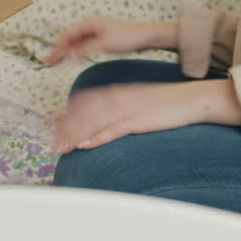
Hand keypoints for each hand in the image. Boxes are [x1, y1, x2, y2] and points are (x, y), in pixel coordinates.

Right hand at [48, 15, 171, 64]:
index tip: (50, 59)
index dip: (57, 47)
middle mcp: (90, 25)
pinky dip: (76, 51)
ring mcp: (95, 31)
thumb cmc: (126, 37)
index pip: (67, 35)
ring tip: (56, 62)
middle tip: (49, 62)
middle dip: (59, 49)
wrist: (144, 36)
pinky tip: (72, 59)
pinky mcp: (100, 38)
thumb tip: (70, 55)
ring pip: (75, 41)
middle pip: (69, 37)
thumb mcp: (105, 44)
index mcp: (89, 23)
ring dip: (66, 51)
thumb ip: (86, 49)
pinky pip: (83, 44)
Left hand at [53, 82, 201, 153]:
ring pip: (93, 122)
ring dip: (74, 135)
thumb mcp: (136, 101)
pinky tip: (84, 145)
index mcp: (116, 92)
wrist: (189, 99)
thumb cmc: (164, 103)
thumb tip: (103, 119)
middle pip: (83, 112)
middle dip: (64, 128)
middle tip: (51, 141)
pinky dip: (96, 138)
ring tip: (61, 148)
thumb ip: (118, 107)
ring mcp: (127, 109)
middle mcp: (117, 98)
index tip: (52, 125)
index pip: (83, 102)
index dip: (66, 114)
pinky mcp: (137, 121)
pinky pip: (112, 130)